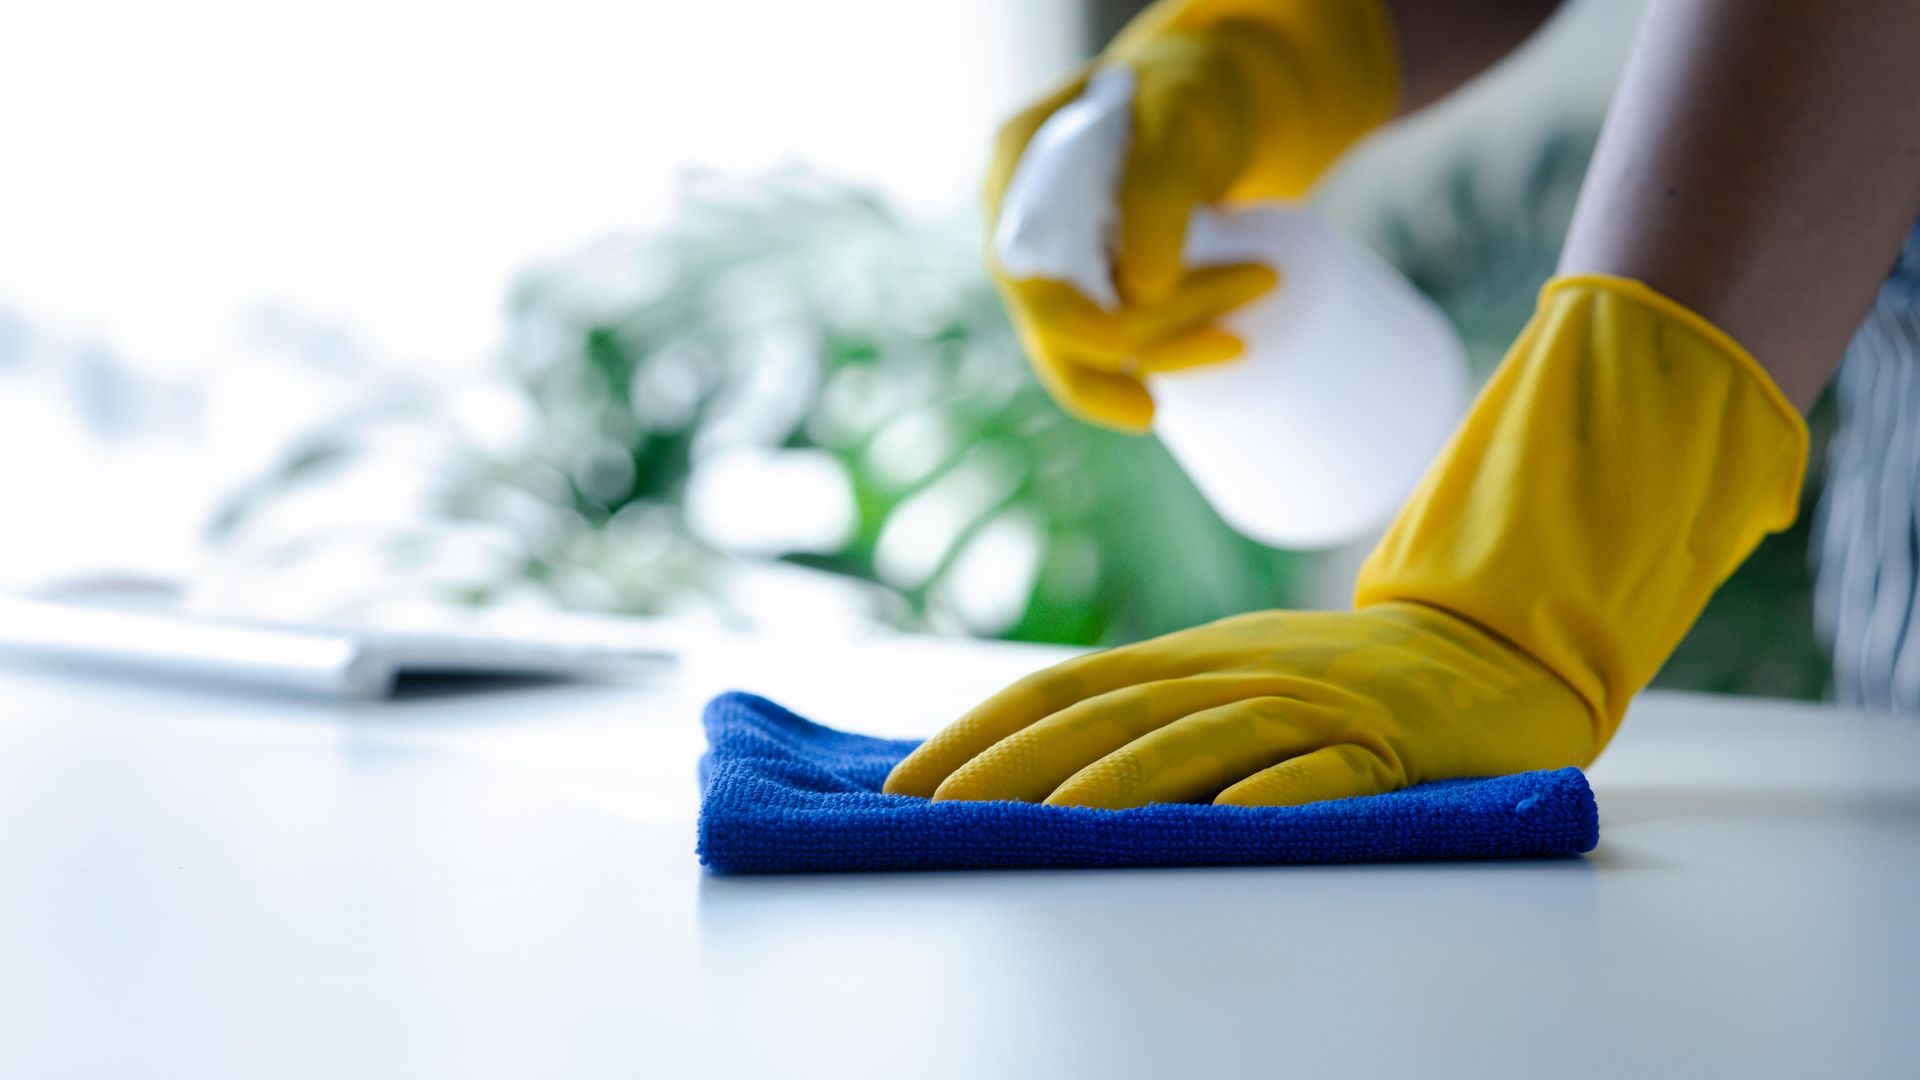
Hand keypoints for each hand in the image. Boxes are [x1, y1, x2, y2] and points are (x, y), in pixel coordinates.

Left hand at [890, 277, 1809, 805]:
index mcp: (1183, 663)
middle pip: (1109, 716)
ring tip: (1057, 821)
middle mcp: (1231, 674)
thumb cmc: (1336, 684)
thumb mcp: (1223, 683)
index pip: (1058, 690)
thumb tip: (1021, 772)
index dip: (977, 733)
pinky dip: (1286, 792)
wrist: (1485, 653)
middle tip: (938, 811)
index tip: (903, 784)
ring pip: (1206, 739)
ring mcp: (1310, 706)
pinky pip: (1332, 772)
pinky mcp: (1388, 744)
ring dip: (1128, 780)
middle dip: (1015, 765)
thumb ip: (1139, 716)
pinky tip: (1241, 820)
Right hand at [984, 0, 1400, 430]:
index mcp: (1018, 168)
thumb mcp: (1180, 117)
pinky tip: (1214, 351)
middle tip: (1236, 344)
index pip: (1031, 275)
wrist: (1212, 98)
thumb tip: (1142, 291)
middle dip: (1140, 351)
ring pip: (1082, 345)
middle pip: (1051, 324)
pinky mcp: (1092, 279)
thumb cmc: (1194, 92)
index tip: (1169, 338)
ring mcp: (1053, 256)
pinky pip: (1113, 339)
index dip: (1087, 332)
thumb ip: (1155, 189)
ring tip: (1241, 341)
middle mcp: (1021, 221)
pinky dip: (1165, 352)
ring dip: (1164, 355)